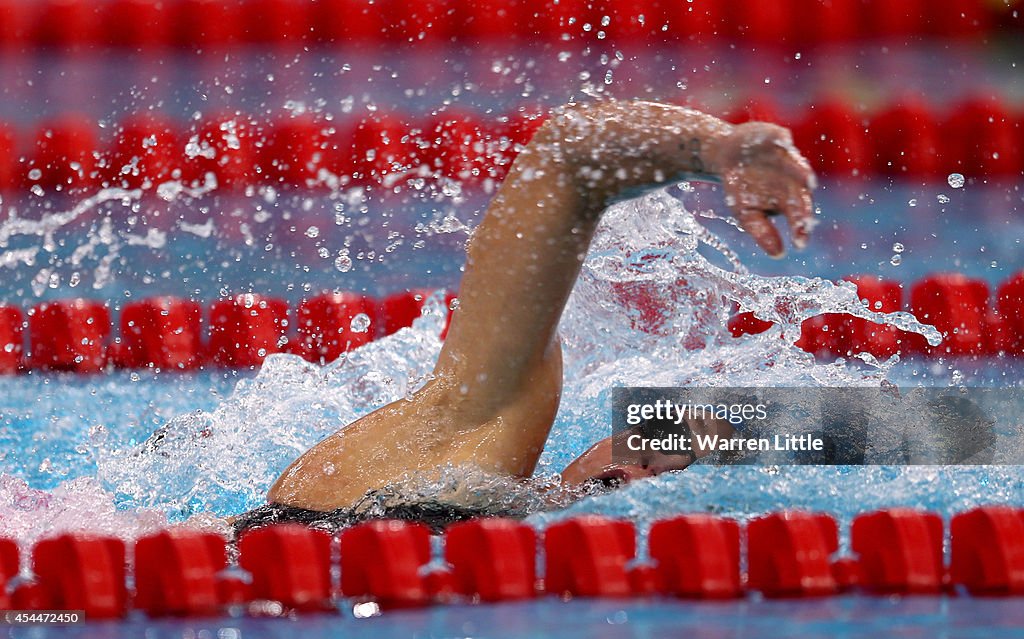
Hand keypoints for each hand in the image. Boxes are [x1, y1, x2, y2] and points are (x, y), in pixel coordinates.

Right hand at [718, 122, 816, 256]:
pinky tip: (784, 141)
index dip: (800, 230)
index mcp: (789, 201)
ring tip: (807, 178)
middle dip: (803, 204)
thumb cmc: (741, 188)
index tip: (800, 244)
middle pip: (801, 192)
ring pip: (797, 164)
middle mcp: (793, 180)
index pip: (799, 217)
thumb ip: (762, 232)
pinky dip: (781, 140)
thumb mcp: (747, 213)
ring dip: (801, 171)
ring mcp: (787, 158)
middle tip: (805, 218)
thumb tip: (778, 255)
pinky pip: (779, 139)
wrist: (727, 156)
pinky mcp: (776, 138)